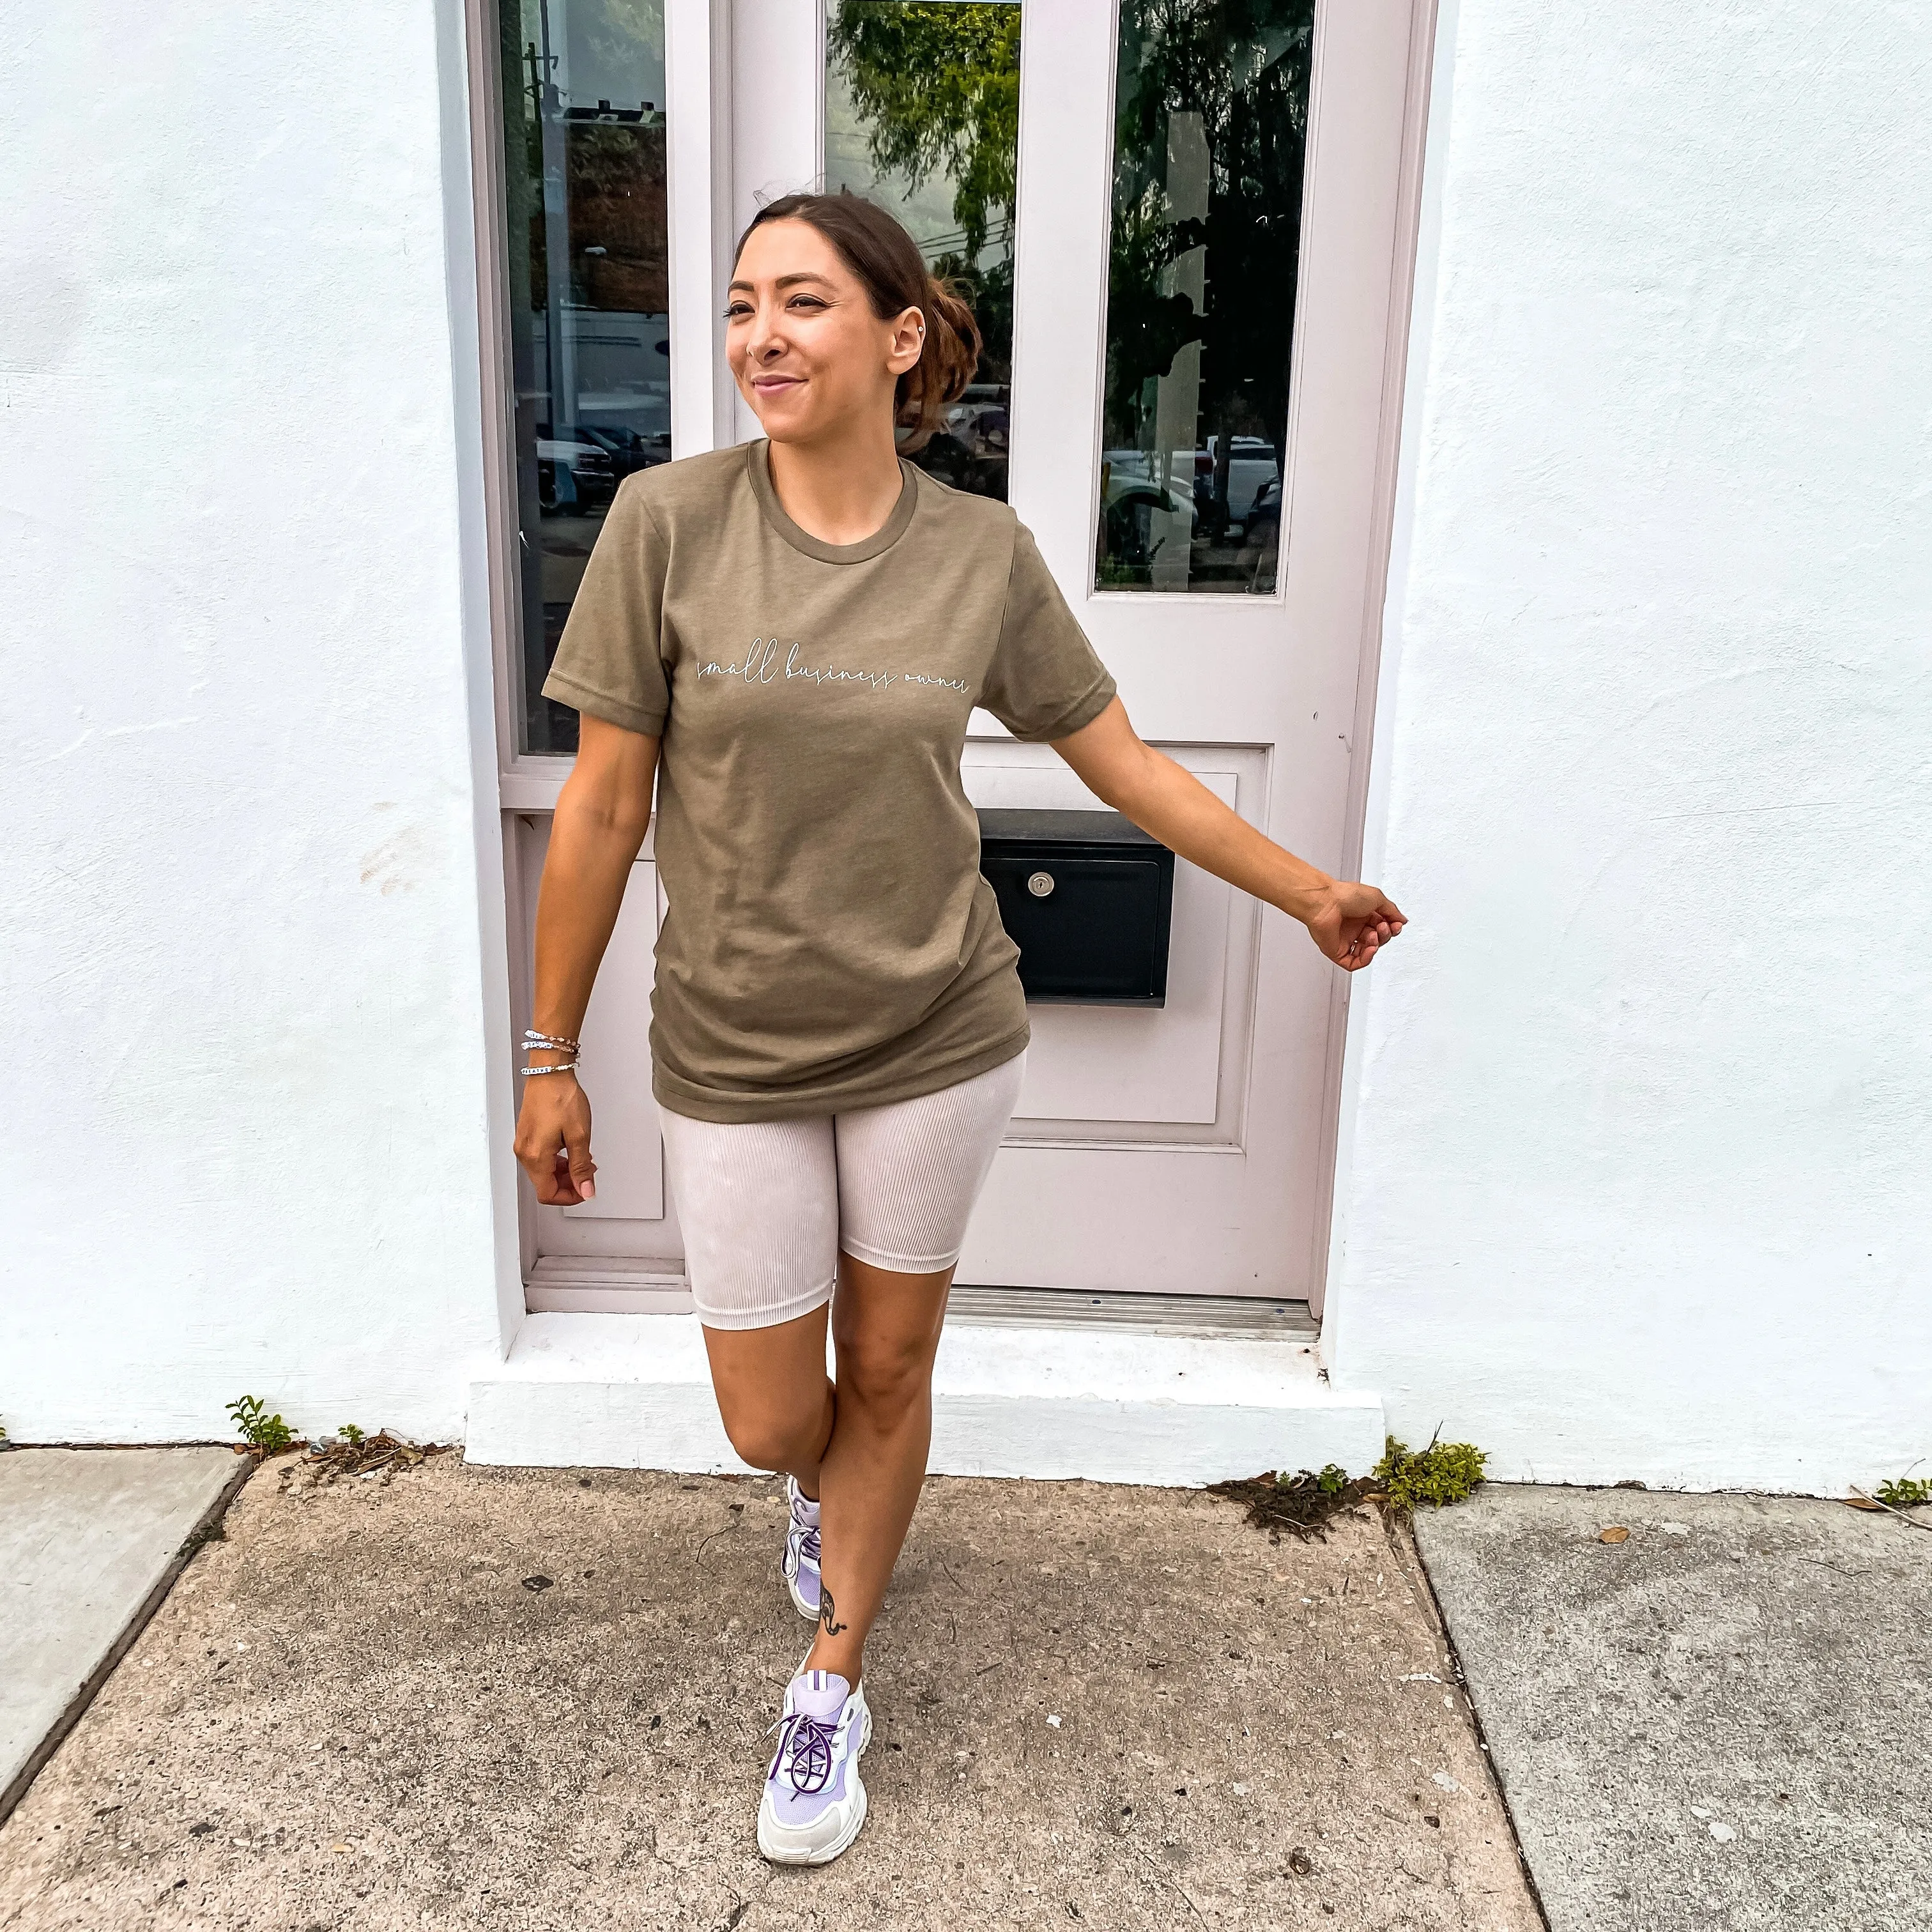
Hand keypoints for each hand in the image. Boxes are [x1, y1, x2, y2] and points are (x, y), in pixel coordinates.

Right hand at [514, 1069, 597, 1204]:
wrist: (549, 1073)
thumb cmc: (560, 1097)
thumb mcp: (579, 1135)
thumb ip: (582, 1167)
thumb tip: (586, 1190)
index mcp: (535, 1156)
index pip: (548, 1194)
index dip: (569, 1197)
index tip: (586, 1189)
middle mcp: (524, 1152)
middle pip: (544, 1184)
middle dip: (569, 1183)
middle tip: (588, 1173)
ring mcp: (523, 1143)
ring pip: (543, 1172)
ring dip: (564, 1171)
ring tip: (583, 1159)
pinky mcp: (526, 1135)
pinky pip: (540, 1158)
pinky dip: (557, 1160)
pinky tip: (571, 1149)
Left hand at [1302, 880, 1405, 971]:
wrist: (1325, 902)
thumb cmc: (1344, 895)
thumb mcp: (1377, 898)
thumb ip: (1392, 911)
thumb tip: (1401, 920)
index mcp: (1362, 914)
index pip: (1382, 927)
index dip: (1391, 928)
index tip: (1396, 925)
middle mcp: (1354, 927)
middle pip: (1377, 940)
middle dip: (1384, 935)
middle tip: (1382, 927)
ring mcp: (1345, 939)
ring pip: (1366, 953)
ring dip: (1376, 947)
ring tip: (1373, 936)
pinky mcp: (1336, 951)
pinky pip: (1353, 963)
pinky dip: (1365, 959)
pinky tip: (1370, 949)